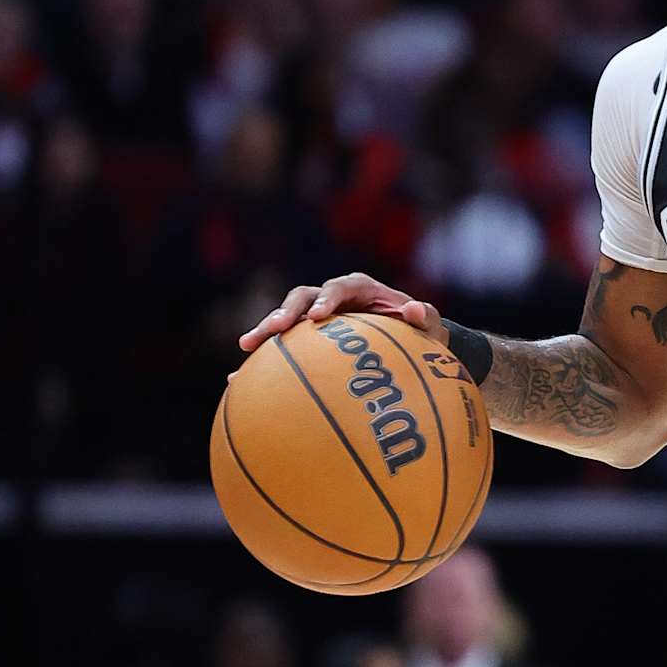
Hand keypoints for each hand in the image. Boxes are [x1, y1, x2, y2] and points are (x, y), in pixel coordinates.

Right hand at [239, 271, 444, 356]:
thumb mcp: (429, 326)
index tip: (318, 316)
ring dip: (265, 331)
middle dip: (285, 312)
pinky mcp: (304, 339)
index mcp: (358, 289)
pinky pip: (280, 348)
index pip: (338, 288)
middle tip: (273, 330)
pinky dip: (260, 361)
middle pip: (301, 299)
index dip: (326, 298)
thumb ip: (426, 317)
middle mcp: (331, 298)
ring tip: (246, 348)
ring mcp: (314, 318)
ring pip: (284, 319)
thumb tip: (415, 309)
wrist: (407, 346)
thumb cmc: (419, 333)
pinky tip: (237, 378)